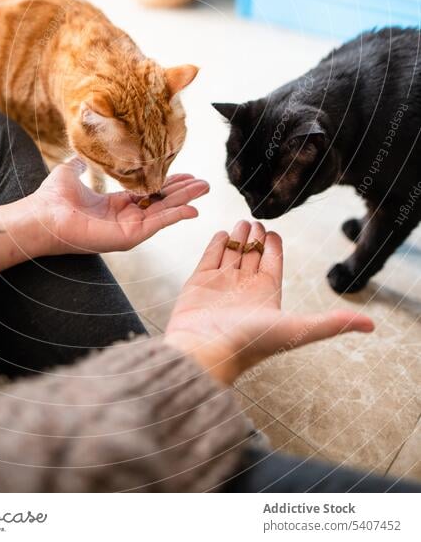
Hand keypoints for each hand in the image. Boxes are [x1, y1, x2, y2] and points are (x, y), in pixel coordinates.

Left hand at [0, 160, 208, 274]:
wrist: (41, 215)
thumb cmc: (51, 198)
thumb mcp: (70, 172)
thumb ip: (81, 164)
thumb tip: (82, 153)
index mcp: (114, 205)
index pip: (148, 194)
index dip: (166, 183)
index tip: (184, 173)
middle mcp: (124, 219)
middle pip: (161, 203)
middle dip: (183, 192)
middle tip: (204, 183)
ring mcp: (127, 230)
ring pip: (163, 213)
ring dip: (185, 201)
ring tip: (204, 189)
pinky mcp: (127, 238)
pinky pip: (157, 225)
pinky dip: (175, 216)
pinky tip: (192, 209)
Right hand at [165, 219, 373, 384]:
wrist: (204, 350)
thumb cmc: (249, 342)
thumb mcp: (296, 329)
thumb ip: (331, 323)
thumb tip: (371, 325)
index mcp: (267, 296)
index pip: (273, 264)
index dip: (274, 247)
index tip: (273, 232)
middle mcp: (244, 289)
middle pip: (252, 256)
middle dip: (255, 238)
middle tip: (257, 219)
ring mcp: (220, 285)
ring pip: (232, 254)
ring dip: (238, 238)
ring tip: (243, 221)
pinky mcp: (197, 282)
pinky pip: (209, 257)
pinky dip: (216, 243)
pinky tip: (222, 232)